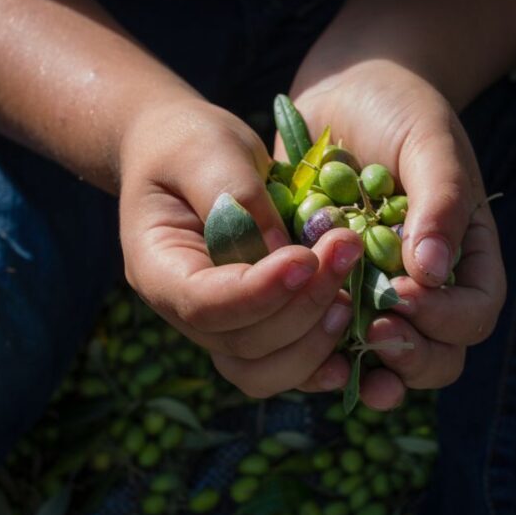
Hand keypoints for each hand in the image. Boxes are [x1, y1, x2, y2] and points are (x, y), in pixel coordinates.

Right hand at [119, 98, 363, 397]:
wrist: (183, 153)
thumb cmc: (188, 143)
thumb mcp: (207, 149)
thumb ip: (239, 196)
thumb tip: (285, 254)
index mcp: (159, 268)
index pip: (204, 304)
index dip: (259, 292)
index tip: (306, 258)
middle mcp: (185, 311)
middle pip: (241, 344)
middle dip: (302, 307)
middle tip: (347, 250)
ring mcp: (220, 325)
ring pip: (263, 371)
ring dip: (314, 343)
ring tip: (352, 297)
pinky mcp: (255, 324)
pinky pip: (284, 363)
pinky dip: (320, 362)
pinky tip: (356, 338)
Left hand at [282, 60, 506, 408]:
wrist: (345, 92)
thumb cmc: (400, 110)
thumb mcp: (429, 143)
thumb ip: (440, 201)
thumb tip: (433, 270)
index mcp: (463, 254)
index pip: (473, 313)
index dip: (445, 319)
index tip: (402, 294)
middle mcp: (423, 284)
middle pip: (438, 352)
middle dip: (411, 356)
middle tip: (375, 332)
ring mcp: (375, 290)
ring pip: (386, 359)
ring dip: (370, 370)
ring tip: (346, 363)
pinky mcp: (329, 288)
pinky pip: (332, 338)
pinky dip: (323, 353)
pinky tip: (304, 349)